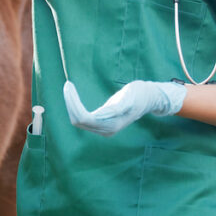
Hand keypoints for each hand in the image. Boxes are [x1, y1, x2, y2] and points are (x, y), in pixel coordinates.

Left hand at [63, 80, 185, 136]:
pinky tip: (73, 95)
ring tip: (69, 87)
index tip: (69, 85)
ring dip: (71, 104)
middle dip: (70, 102)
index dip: (73, 103)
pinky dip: (75, 107)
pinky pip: (82, 119)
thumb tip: (113, 113)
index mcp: (112, 123)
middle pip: (78, 120)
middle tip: (68, 85)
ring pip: (78, 121)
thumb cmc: (139, 94)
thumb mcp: (131, 96)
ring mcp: (104, 129)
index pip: (83, 117)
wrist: (148, 99)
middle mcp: (106, 130)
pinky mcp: (102, 125)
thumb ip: (122, 104)